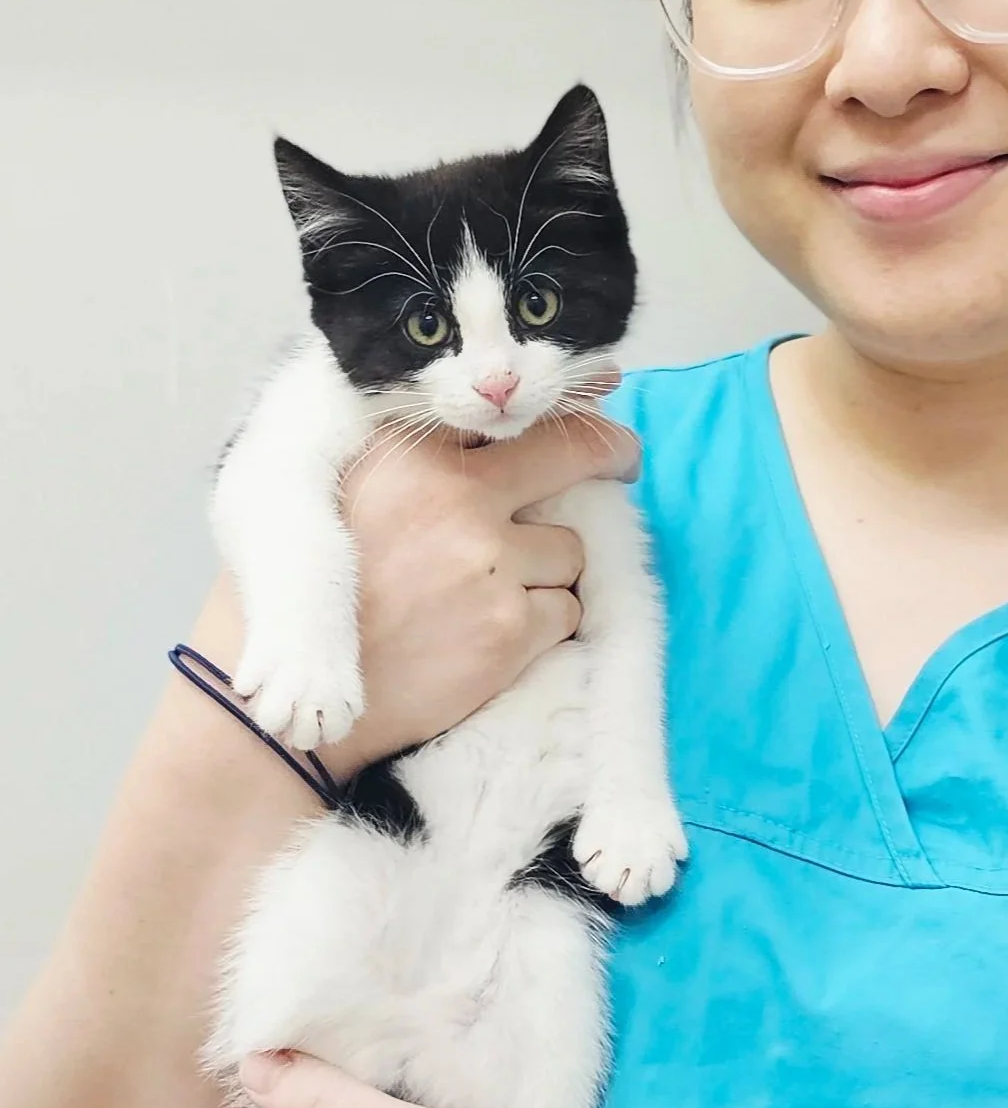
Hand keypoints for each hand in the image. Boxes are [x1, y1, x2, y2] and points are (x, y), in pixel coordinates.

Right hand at [197, 415, 637, 777]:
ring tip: (492, 594)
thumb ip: (413, 462)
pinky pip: (566, 611)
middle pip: (570, 459)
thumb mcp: (334, 498)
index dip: (562, 409)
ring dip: (548, 570)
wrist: (286, 707)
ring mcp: (487, 564)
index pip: (511, 414)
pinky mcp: (508, 629)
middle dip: (607, 458)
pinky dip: (544, 625)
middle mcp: (453, 499)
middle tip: (622, 463)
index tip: (596, 400)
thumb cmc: (305, 603)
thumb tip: (495, 434)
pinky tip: (493, 636)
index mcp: (405, 456)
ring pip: (571, 550)